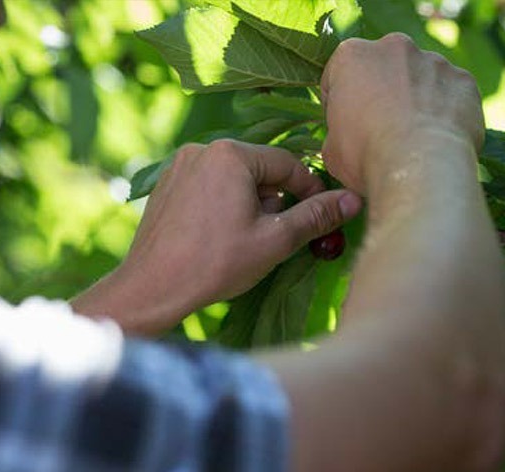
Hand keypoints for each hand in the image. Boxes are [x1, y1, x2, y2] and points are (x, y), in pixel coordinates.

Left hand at [73, 139, 361, 335]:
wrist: (152, 288)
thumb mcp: (275, 240)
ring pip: (233, 178)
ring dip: (250, 203)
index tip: (320, 215)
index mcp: (230, 154)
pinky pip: (208, 186)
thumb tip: (352, 200)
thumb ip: (315, 216)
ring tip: (247, 240)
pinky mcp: (166, 186)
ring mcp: (179, 166)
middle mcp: (201, 150)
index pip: (287, 163)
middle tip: (278, 235)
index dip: (309, 189)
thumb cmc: (215, 264)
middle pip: (258, 169)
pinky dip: (223, 205)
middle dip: (275, 200)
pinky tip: (220, 237)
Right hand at [321, 34, 484, 193]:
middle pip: (384, 69)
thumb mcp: (332, 149)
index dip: (340, 104)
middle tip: (382, 130)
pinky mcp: (463, 80)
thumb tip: (349, 135)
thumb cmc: (367, 156)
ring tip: (414, 139)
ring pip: (420, 78)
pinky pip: (450, 94)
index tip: (347, 127)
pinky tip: (438, 139)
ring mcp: (434, 60)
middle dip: (382, 92)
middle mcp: (394, 47)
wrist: (420, 168)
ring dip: (416, 100)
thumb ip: (340, 128)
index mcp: (352, 56)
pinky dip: (445, 111)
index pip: (339, 76)